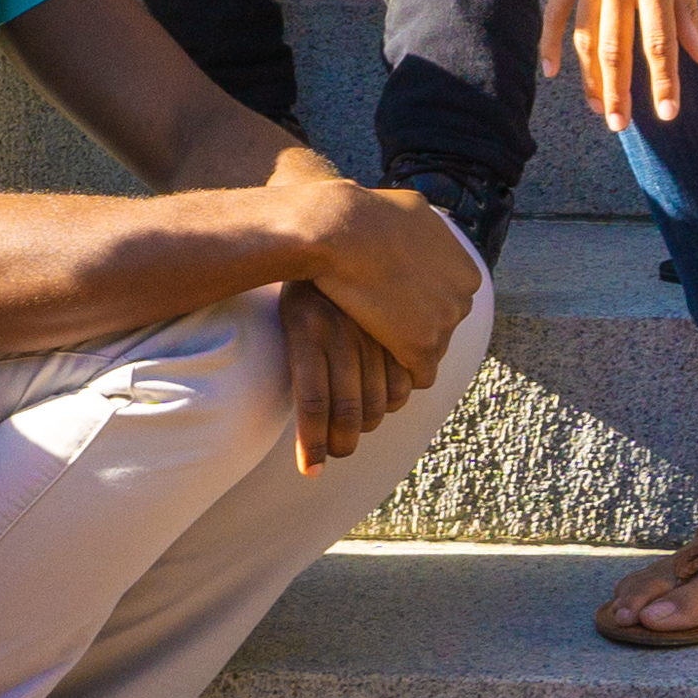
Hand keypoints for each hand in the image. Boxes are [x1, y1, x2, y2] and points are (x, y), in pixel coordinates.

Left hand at [277, 279, 425, 469]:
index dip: (313, 445)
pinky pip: (409, 377)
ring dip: (371, 422)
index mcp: (306, 330)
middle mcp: (340, 331)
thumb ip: (299, 353)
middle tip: (339, 451)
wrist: (340, 227)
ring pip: (384, 400)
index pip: (314, 404)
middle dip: (343, 443)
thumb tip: (292, 404)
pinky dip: (399, 393)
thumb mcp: (288, 310)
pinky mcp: (402, 326)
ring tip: (361, 425)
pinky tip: (388, 393)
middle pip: (350, 412)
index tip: (311, 470)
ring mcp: (374, 329)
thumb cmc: (305, 277)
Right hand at [301, 176, 487, 380]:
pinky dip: (400, 372)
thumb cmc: (368, 215)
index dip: (416, 302)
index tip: (390, 300)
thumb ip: (428, 227)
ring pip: (429, 350)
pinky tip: (377, 364)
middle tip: (378, 321)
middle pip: (441, 326)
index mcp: (467, 273)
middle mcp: (464, 298)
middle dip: (415, 325)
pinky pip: (419, 375)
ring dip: (404, 347)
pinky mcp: (422, 348)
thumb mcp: (414, 209)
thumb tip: (423, 219)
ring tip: (372, 341)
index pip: (448, 301)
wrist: (343, 229)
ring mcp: (445, 324)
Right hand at [544, 0, 697, 126]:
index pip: (659, 42)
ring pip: (588, 36)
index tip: (667, 115)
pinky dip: (553, 42)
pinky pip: (558, 10)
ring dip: (591, 76)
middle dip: (619, 91)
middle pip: (618, 47)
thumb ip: (689, 8)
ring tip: (596, 108)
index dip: (663, 82)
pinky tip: (552, 71)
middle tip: (621, 127)